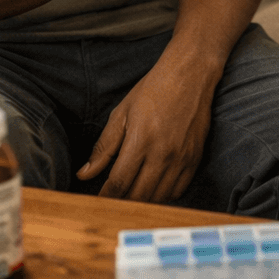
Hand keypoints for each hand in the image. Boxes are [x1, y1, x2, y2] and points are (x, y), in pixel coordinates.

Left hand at [76, 49, 215, 201]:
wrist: (190, 75)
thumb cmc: (153, 90)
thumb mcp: (122, 113)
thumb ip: (104, 147)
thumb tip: (84, 173)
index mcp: (140, 141)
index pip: (119, 182)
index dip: (106, 197)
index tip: (98, 203)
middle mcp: (162, 154)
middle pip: (139, 196)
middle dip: (122, 203)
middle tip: (113, 201)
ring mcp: (181, 158)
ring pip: (159, 197)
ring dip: (143, 201)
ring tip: (132, 195)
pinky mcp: (195, 159)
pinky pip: (178, 190)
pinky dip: (164, 195)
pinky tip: (154, 186)